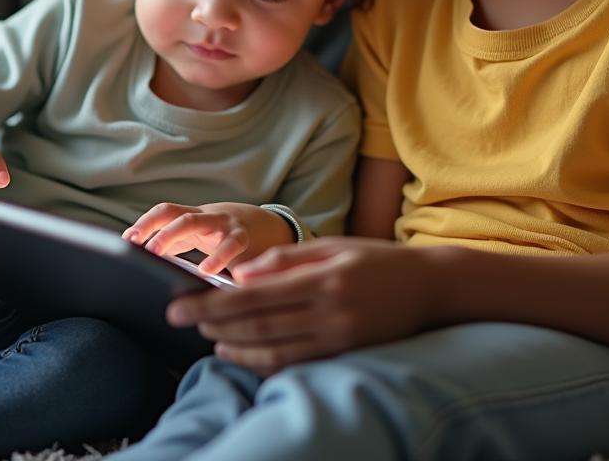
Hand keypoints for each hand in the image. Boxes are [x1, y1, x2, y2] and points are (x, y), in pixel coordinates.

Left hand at [123, 202, 294, 276]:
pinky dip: (217, 257)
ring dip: (171, 235)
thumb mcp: (201, 238)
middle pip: (175, 214)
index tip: (125, 240)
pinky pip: (229, 243)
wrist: (272, 228)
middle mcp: (206, 216)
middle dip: (154, 228)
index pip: (164, 211)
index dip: (144, 223)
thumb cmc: (226, 237)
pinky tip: (207, 272)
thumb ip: (177, 246)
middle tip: (138, 248)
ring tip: (158, 253)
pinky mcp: (245, 237)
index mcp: (194, 217)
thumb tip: (141, 262)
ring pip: (194, 221)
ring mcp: (225, 223)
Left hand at [165, 238, 431, 372]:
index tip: (181, 302)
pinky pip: (295, 362)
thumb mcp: (333, 246)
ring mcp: (338, 337)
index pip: (255, 295)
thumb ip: (287, 259)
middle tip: (178, 319)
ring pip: (273, 348)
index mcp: (322, 279)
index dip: (213, 302)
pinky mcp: (344, 354)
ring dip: (234, 344)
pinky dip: (262, 360)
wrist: (430, 287)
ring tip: (208, 338)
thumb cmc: (377, 260)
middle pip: (258, 323)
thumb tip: (240, 274)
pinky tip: (241, 353)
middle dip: (213, 323)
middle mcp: (329, 312)